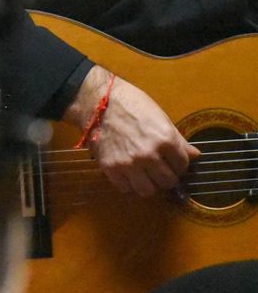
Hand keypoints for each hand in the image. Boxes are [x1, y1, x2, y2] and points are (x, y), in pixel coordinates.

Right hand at [71, 68, 197, 196]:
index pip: (183, 165)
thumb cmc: (132, 104)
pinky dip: (128, 184)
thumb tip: (195, 155)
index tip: (172, 162)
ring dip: (148, 184)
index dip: (179, 164)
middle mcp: (149, 155)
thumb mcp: (160, 117)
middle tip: (160, 171)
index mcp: (165, 140)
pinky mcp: (110, 168)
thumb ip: (178, 140)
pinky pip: (125, 188)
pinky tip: (127, 174)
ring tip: (145, 176)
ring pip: (148, 190)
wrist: (98, 102)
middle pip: (168, 181)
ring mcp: (129, 163)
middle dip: (166, 177)